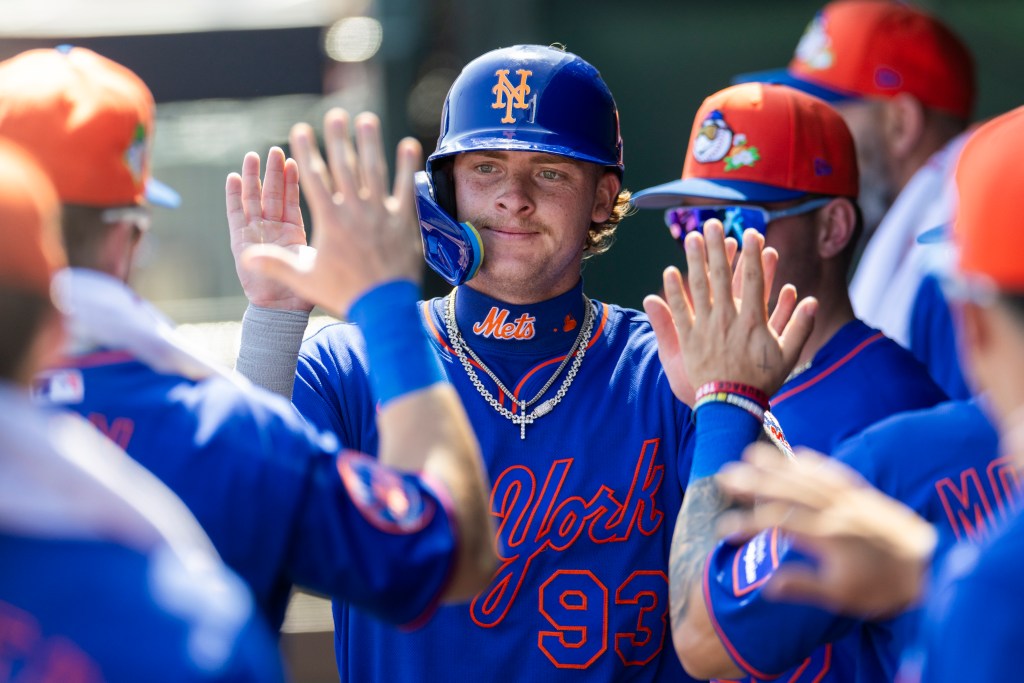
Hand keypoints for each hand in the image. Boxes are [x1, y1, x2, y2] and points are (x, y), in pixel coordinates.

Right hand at [239, 109, 423, 318]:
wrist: (383, 308)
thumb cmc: (344, 294)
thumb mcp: (305, 280)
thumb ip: (275, 264)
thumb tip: (246, 256)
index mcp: (330, 220)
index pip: (315, 178)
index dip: (306, 151)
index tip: (300, 129)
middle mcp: (355, 210)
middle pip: (344, 167)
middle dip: (338, 138)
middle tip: (335, 115)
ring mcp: (381, 213)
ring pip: (374, 171)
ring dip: (370, 143)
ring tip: (366, 119)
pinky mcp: (403, 221)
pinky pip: (406, 188)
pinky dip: (407, 166)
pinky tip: (408, 143)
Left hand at [644, 220, 816, 401]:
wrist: (732, 405)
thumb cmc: (762, 381)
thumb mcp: (788, 356)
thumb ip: (800, 327)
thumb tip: (813, 301)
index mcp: (753, 320)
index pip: (753, 280)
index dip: (752, 255)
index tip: (751, 233)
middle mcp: (728, 319)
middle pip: (722, 276)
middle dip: (718, 247)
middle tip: (714, 223)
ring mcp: (707, 328)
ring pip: (699, 288)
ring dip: (695, 260)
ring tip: (691, 237)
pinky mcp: (689, 339)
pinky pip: (680, 311)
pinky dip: (674, 292)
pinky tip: (669, 272)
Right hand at [715, 444, 936, 618]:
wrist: (931, 570)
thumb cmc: (884, 588)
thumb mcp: (842, 596)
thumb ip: (804, 585)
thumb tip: (767, 584)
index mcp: (828, 536)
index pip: (779, 523)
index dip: (748, 524)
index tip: (724, 530)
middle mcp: (836, 511)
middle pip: (787, 491)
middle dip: (753, 482)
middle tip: (724, 476)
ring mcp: (851, 499)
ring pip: (806, 475)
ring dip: (777, 464)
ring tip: (750, 455)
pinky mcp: (864, 493)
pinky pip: (832, 471)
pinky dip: (811, 462)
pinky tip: (798, 456)